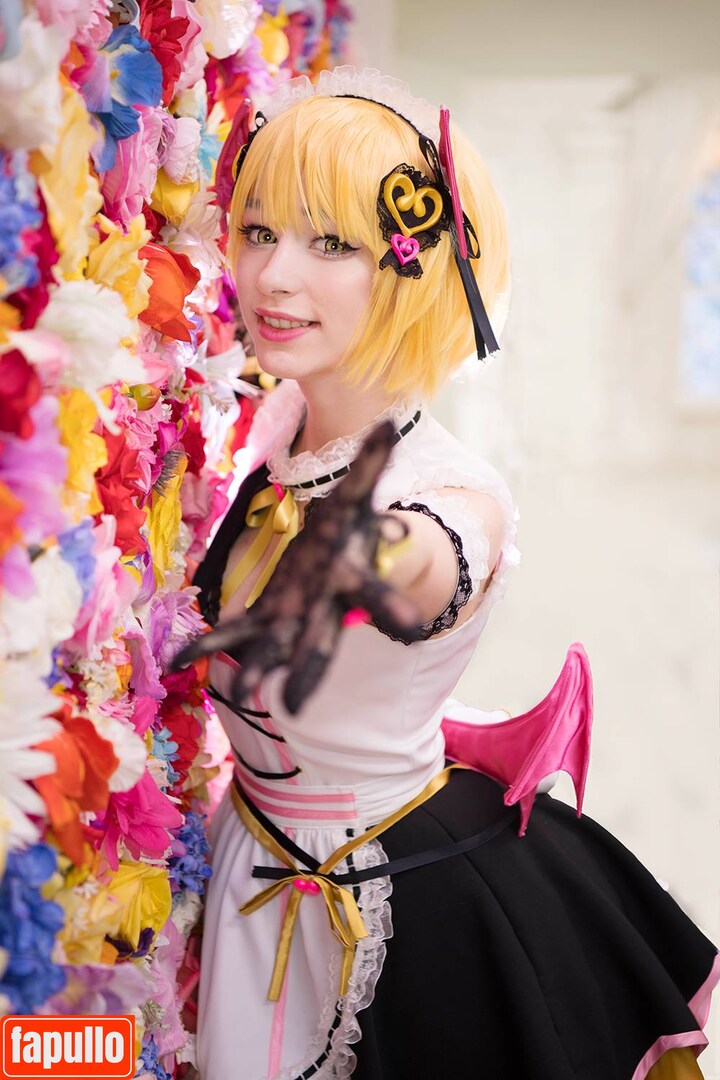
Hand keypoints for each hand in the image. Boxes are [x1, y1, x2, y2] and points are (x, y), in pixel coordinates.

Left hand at [172, 421, 421, 713]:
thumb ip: (373, 462)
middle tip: (297, 704)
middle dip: (309, 670)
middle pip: (321, 642)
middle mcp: (324, 609)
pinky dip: (207, 648)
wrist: (339, 562)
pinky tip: (177, 662)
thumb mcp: (358, 494)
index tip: (407, 627)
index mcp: (352, 578)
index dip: (390, 607)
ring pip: (277, 648)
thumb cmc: (351, 529)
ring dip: (257, 666)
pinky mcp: (266, 619)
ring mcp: (293, 619)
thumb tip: (392, 421)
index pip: (376, 594)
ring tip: (242, 687)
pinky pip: (235, 634)